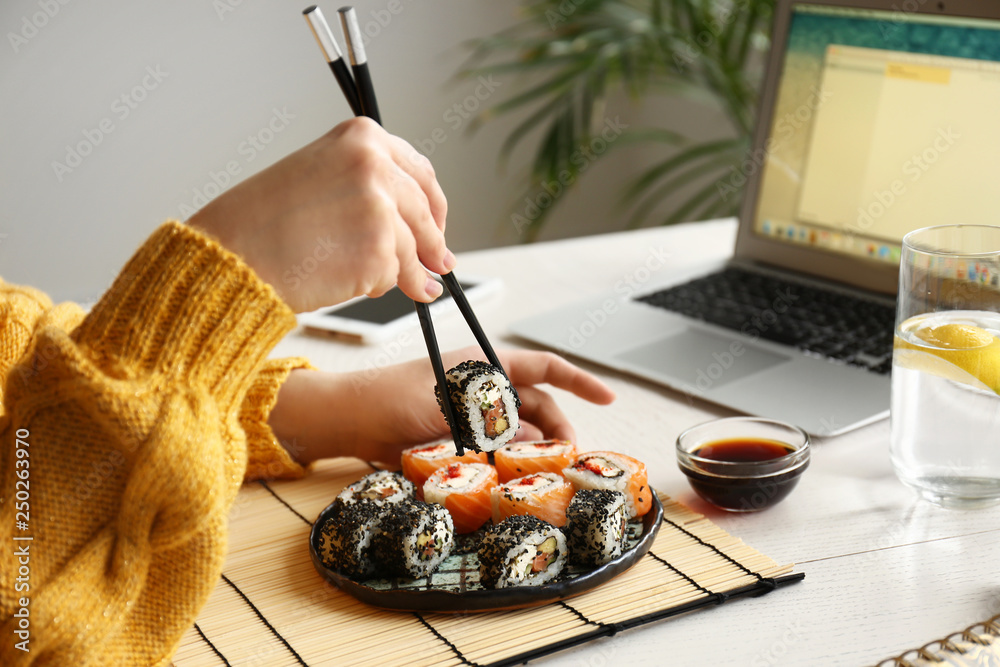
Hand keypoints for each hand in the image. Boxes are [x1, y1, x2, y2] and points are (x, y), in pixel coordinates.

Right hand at [188, 117, 454, 311]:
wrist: (231, 255)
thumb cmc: (260, 221)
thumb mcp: (316, 174)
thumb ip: (364, 184)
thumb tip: (406, 218)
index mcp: (362, 137)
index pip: (420, 172)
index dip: (433, 204)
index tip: (437, 222)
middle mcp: (376, 165)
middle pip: (425, 211)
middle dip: (434, 242)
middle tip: (441, 262)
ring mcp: (380, 209)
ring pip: (413, 248)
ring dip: (414, 274)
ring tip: (418, 289)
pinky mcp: (379, 252)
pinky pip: (395, 276)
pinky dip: (383, 286)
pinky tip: (359, 286)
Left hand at [267, 347, 615, 466]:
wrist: (350, 420)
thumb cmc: (392, 399)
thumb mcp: (449, 407)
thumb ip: (493, 421)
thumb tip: (536, 439)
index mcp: (486, 365)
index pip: (544, 367)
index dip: (579, 380)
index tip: (608, 395)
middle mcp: (486, 388)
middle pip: (538, 408)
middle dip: (557, 432)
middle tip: (568, 460)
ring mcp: (474, 413)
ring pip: (519, 434)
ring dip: (531, 452)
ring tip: (540, 474)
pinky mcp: (462, 438)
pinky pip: (497, 450)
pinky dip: (507, 463)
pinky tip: (509, 478)